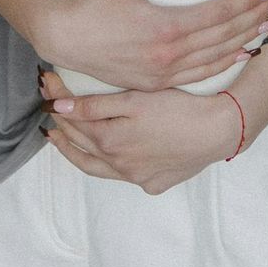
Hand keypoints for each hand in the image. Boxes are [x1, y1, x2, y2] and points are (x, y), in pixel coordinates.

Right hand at [34, 0, 267, 92]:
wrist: (63, 38)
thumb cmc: (90, 6)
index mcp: (166, 27)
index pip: (218, 13)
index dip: (245, 1)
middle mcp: (170, 54)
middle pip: (224, 35)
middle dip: (254, 18)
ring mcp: (165, 72)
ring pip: (216, 56)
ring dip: (245, 40)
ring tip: (267, 26)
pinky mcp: (157, 82)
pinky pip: (200, 74)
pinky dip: (223, 63)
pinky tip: (240, 54)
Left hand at [41, 73, 243, 195]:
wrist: (220, 131)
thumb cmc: (179, 109)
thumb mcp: (134, 100)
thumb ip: (93, 106)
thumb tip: (57, 108)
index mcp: (109, 142)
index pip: (72, 119)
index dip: (57, 99)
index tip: (47, 83)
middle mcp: (118, 165)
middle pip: (79, 144)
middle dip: (60, 123)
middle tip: (48, 109)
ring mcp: (136, 178)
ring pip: (95, 168)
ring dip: (74, 152)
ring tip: (58, 139)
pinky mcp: (155, 184)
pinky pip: (123, 177)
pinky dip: (109, 166)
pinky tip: (106, 157)